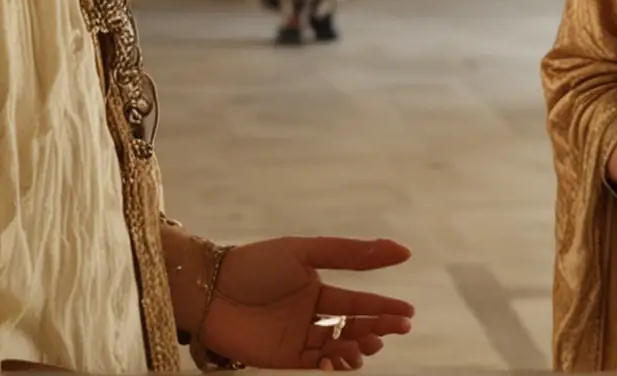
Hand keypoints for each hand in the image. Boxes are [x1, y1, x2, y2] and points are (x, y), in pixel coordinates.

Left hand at [197, 236, 415, 370]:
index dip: (383, 308)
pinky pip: (315, 367)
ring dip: (357, 348)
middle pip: (352, 328)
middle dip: (377, 329)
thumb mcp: (307, 252)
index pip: (358, 302)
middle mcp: (310, 316)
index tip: (408, 313)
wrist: (208, 289)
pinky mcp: (281, 360)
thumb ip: (352, 254)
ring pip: (338, 349)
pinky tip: (341, 357)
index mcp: (317, 289)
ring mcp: (296, 339)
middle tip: (397, 329)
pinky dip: (332, 365)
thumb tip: (404, 251)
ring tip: (367, 343)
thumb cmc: (255, 264)